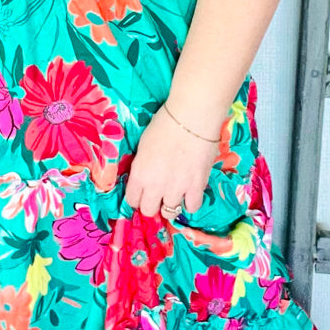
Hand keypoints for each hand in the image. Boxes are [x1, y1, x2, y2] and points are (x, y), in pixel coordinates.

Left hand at [124, 102, 219, 218]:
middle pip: (148, 210)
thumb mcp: (143, 146)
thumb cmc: (164, 124)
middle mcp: (156, 186)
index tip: (142, 192)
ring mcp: (177, 188)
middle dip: (151, 204)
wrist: (192, 118)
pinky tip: (190, 192)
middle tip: (158, 194)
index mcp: (140, 174)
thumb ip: (143, 166)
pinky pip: (192, 207)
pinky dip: (190, 202)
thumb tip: (146, 176)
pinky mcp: (197, 187)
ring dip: (170, 203)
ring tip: (175, 192)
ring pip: (169, 212)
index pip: (132, 200)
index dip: (137, 197)